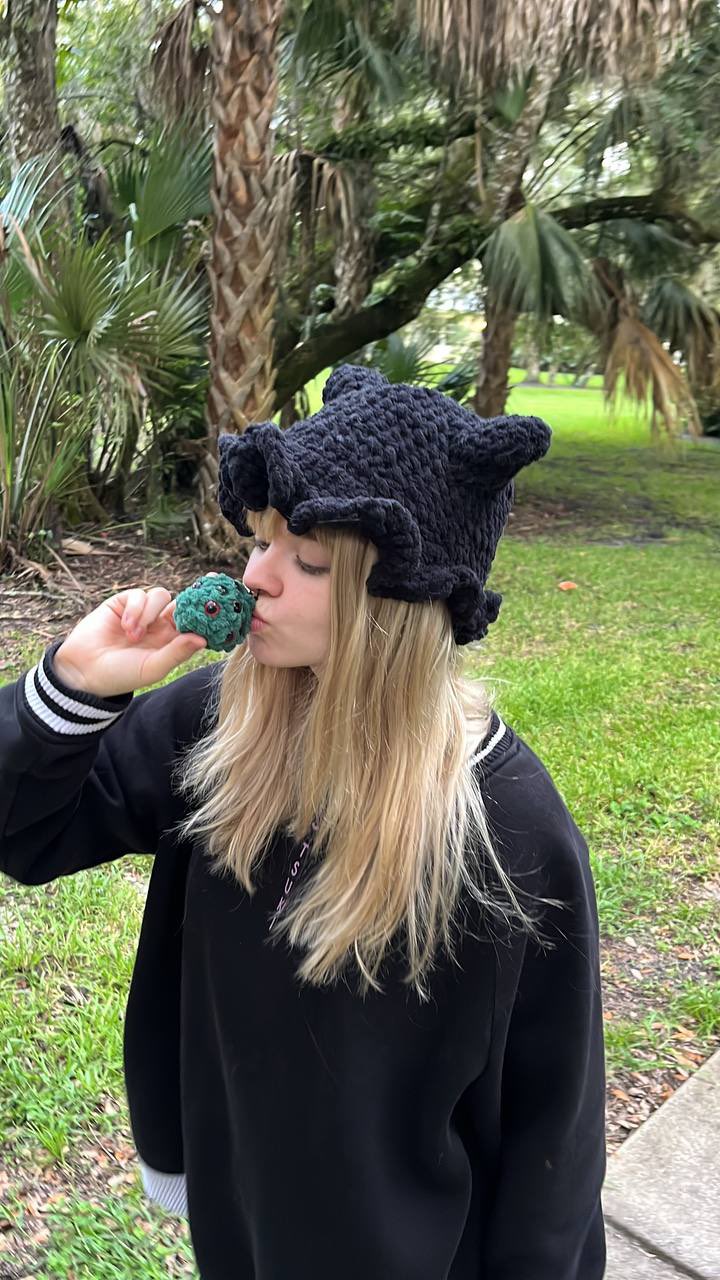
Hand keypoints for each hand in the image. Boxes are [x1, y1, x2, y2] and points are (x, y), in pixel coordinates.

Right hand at [52, 584, 207, 697]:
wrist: (84, 671)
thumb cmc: (122, 675)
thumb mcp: (153, 667)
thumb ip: (177, 652)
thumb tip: (203, 639)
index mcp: (172, 640)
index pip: (195, 623)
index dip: (209, 614)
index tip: (227, 605)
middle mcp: (160, 624)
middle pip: (184, 601)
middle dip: (198, 592)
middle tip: (211, 582)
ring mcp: (143, 612)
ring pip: (161, 596)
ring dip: (149, 613)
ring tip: (134, 635)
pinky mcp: (123, 603)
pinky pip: (138, 595)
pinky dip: (135, 609)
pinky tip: (126, 627)